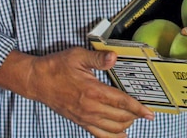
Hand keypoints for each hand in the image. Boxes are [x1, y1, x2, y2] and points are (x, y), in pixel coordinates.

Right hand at [0, 47, 154, 136]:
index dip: (138, 108)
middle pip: (120, 117)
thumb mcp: (77, 56)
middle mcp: (90, 108)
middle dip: (135, 115)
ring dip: (126, 125)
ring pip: (112, 129)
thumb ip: (98, 58)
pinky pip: (99, 134)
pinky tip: (121, 134)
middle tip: (143, 110)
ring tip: (133, 118)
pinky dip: (113, 137)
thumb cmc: (56, 67)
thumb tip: (114, 58)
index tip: (149, 113)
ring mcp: (84, 117)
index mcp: (92, 91)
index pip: (121, 102)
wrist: (37, 81)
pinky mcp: (79, 121)